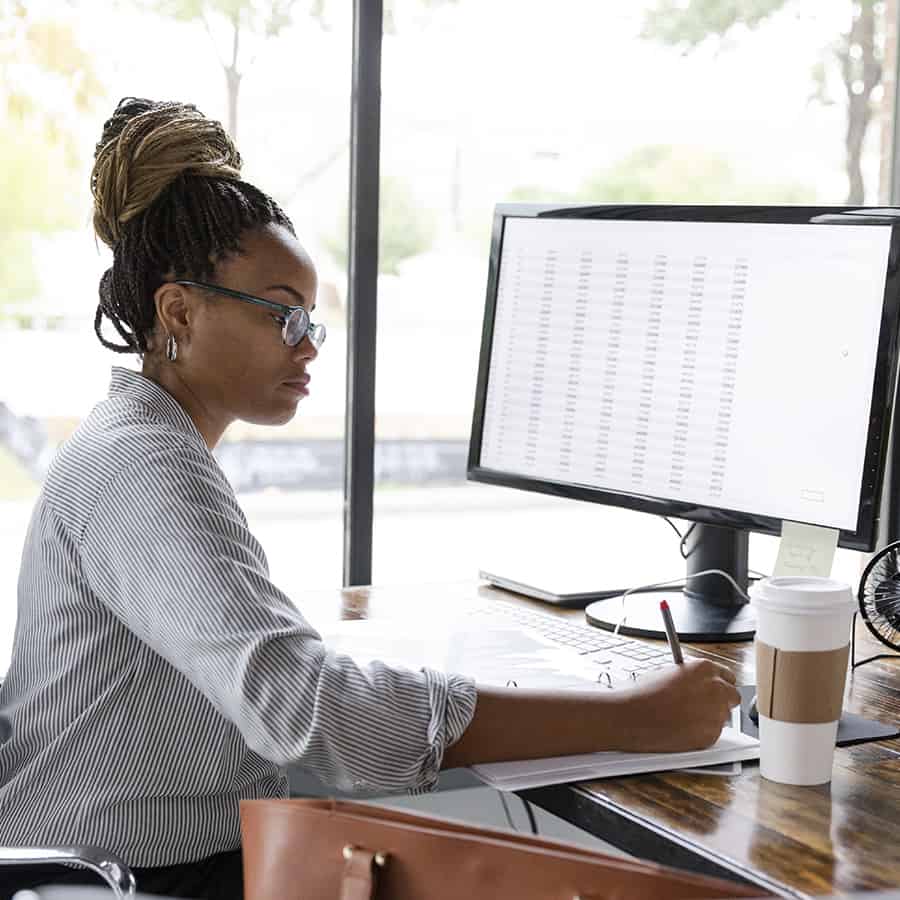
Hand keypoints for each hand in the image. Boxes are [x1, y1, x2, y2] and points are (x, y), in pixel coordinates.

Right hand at [613, 659, 740, 753]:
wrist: (633, 716)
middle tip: (705, 706)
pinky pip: (714, 733)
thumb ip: (691, 676)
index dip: (720, 684)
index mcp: (705, 668)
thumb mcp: (669, 672)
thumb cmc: (645, 693)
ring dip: (711, 717)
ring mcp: (716, 712)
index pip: (728, 676)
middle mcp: (716, 689)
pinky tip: (683, 729)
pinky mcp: (711, 734)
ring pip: (724, 717)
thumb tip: (697, 682)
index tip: (714, 690)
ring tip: (687, 718)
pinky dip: (703, 733)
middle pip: (733, 696)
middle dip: (722, 701)